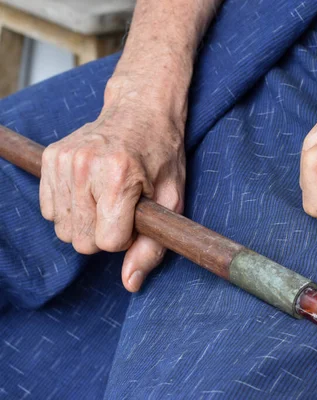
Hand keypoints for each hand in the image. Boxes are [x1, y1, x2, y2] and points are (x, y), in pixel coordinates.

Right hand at [40, 82, 185, 291]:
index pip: (108, 243)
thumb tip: (130, 284)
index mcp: (119, 177)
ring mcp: (63, 161)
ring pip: (64, 229)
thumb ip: (153, 246)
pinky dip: (70, 209)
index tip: (136, 217)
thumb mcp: (172, 200)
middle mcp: (85, 167)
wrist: (141, 110)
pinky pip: (49, 211)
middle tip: (123, 207)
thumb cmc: (162, 156)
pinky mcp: (50, 158)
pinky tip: (90, 190)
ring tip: (107, 197)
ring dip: (87, 223)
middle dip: (105, 233)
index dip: (126, 237)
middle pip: (82, 241)